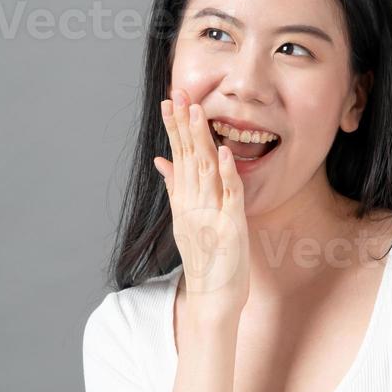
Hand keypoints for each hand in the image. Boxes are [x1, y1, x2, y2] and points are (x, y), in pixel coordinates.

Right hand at [154, 89, 249, 317]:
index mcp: (184, 201)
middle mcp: (192, 204)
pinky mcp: (229, 226)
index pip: (178, 156)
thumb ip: (176, 189)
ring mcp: (209, 214)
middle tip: (177, 92)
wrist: (212, 298)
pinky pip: (229, 195)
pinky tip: (223, 152)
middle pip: (187, 157)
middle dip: (182, 124)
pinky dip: (226, 173)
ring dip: (200, 139)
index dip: (174, 128)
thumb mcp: (186, 220)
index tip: (169, 100)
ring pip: (204, 169)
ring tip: (196, 111)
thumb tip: (162, 162)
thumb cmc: (205, 260)